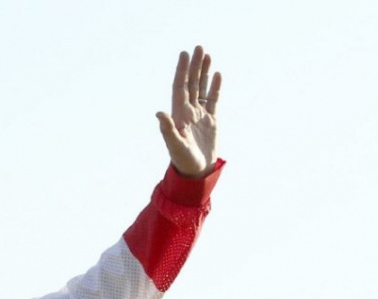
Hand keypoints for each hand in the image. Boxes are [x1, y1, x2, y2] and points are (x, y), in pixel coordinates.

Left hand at [156, 45, 220, 178]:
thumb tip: (159, 112)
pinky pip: (213, 99)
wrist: (196, 171)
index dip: (182, 70)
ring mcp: (200, 114)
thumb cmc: (183, 160)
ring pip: (202, 88)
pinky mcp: (211, 120)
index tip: (185, 54)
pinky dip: (215, 87)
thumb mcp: (175, 144)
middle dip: (194, 66)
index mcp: (179, 113)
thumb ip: (168, 129)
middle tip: (199, 47)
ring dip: (204, 72)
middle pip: (191, 83)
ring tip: (207, 55)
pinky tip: (217, 74)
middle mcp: (188, 111)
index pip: (180, 86)